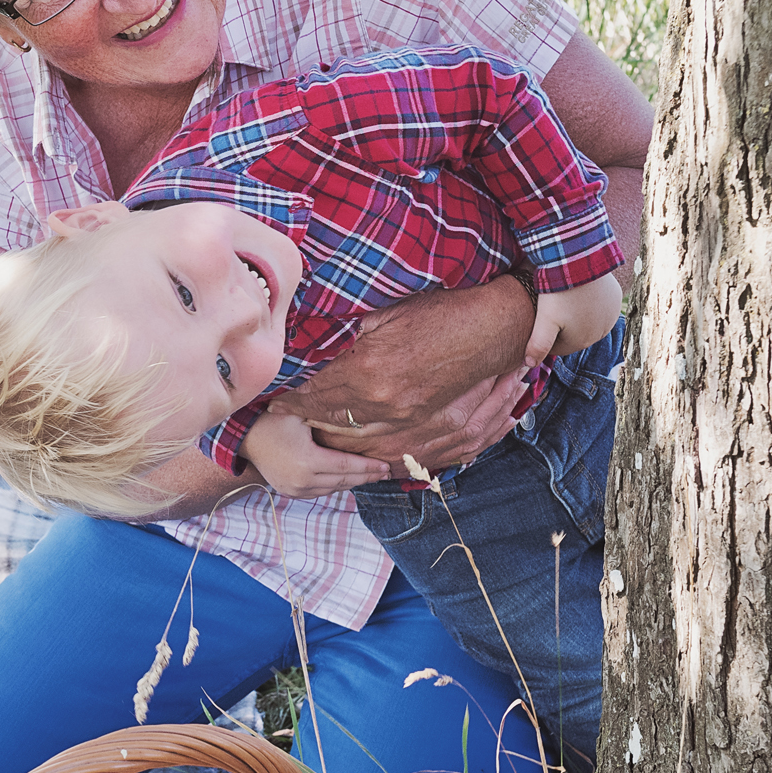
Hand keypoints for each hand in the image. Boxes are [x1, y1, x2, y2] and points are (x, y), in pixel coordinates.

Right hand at [241, 411, 389, 498]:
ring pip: (333, 488)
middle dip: (366, 476)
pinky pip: (320, 491)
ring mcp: (295, 490)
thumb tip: (358, 411)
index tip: (386, 465)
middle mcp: (302, 480)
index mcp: (308, 461)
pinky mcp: (291, 492)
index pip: (348, 465)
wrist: (244, 437)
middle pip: (344, 480)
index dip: (369, 467)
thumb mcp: (301, 413)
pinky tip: (348, 478)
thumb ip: (327, 415)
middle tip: (385, 472)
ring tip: (370, 476)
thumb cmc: (272, 419)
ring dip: (353, 482)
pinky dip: (335, 485)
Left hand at [266, 277, 534, 469]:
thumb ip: (353, 338)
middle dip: (311, 430)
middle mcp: (389, 409)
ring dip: (339, 450)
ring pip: (365, 451)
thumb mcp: (386, 316)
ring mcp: (417, 426)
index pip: (318, 399)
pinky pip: (401, 458)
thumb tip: (324, 348)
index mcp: (370, 376)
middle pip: (336, 431)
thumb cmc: (441, 313)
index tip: (276, 408)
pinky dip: (378, 459)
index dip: (295, 405)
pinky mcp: (439, 435)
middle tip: (290, 430)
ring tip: (319, 444)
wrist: (495, 326)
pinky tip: (365, 457)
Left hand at [525, 274, 622, 366]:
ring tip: (563, 299)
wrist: (580, 261)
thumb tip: (530, 365)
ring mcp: (611, 315)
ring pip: (587, 320)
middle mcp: (602, 332)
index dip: (545, 335)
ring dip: (576, 315)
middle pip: (574, 334)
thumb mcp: (544, 320)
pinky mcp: (616, 298)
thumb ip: (538, 345)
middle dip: (562, 326)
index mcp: (583, 341)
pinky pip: (600, 306)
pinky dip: (590, 302)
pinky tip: (580, 292)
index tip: (538, 320)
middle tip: (550, 307)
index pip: (558, 347)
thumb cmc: (559, 293)